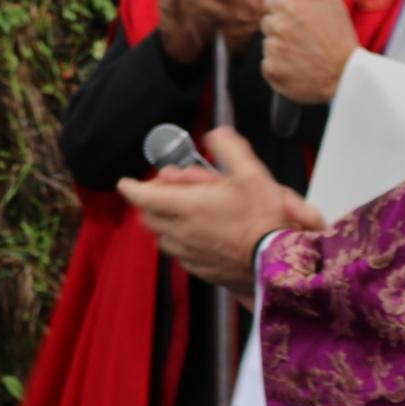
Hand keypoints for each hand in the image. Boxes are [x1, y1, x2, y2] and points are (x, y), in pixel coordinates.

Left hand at [117, 127, 324, 296]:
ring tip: (185, 213)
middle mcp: (181, 232)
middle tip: (167, 191)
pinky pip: (181, 254)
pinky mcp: (201, 270)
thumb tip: (218, 135)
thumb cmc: (264, 221)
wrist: (278, 263)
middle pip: (150, 216)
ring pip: (163, 237)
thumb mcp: (252, 174)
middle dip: (152, 202)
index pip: (144, 196)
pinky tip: (200, 236)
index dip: (132, 187)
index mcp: (186, 206)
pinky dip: (182, 242)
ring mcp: (189, 254)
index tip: (126, 183)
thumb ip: (230, 149)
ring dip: (167, 223)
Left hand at [260, 0, 360, 105]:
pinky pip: (267, 65)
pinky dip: (279, 68)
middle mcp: (277, 26)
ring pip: (267, 44)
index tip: (300, 20)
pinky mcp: (271, 71)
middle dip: (282, 28)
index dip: (285, 10)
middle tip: (304, 38)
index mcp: (289, 6)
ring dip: (281, 48)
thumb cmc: (340, 37)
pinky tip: (297, 67)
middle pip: (267, 23)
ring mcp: (272, 49)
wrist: (346, 75)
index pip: (270, 3)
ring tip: (303, 53)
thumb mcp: (333, 0)